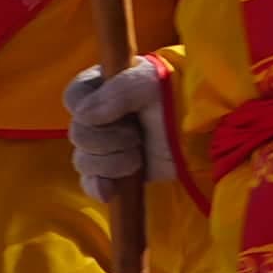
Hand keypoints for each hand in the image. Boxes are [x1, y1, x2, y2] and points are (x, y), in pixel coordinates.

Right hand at [61, 53, 175, 185]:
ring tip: (138, 157)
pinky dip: (97, 186)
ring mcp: (105, 145)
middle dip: (106, 139)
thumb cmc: (175, 96)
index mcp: (102, 87)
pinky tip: (109, 190)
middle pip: (78, 133)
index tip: (107, 113)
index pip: (73, 97)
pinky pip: (90, 182)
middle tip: (136, 135)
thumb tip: (83, 115)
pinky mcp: (114, 171)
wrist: (199, 130)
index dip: (84, 108)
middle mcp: (99, 116)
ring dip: (111, 162)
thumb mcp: (149, 82)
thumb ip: (117, 93)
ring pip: (83, 160)